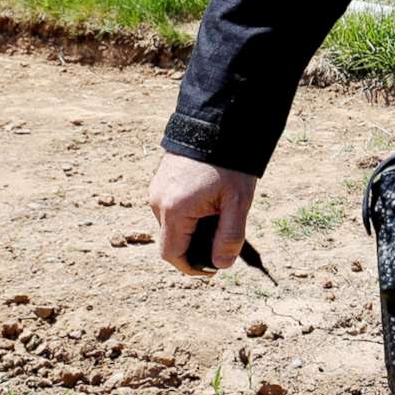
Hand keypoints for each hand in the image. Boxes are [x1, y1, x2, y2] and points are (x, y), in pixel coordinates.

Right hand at [148, 153, 256, 277]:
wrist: (218, 124)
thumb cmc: (230, 164)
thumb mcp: (238, 202)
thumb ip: (230, 237)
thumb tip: (221, 266)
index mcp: (175, 210)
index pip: (172, 254)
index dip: (191, 268)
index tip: (212, 269)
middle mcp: (158, 202)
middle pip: (171, 240)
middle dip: (194, 247)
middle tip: (222, 241)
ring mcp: (156, 189)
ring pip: (171, 224)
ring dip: (191, 230)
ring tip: (219, 216)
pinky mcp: (160, 180)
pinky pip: (169, 208)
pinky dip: (187, 214)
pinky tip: (209, 203)